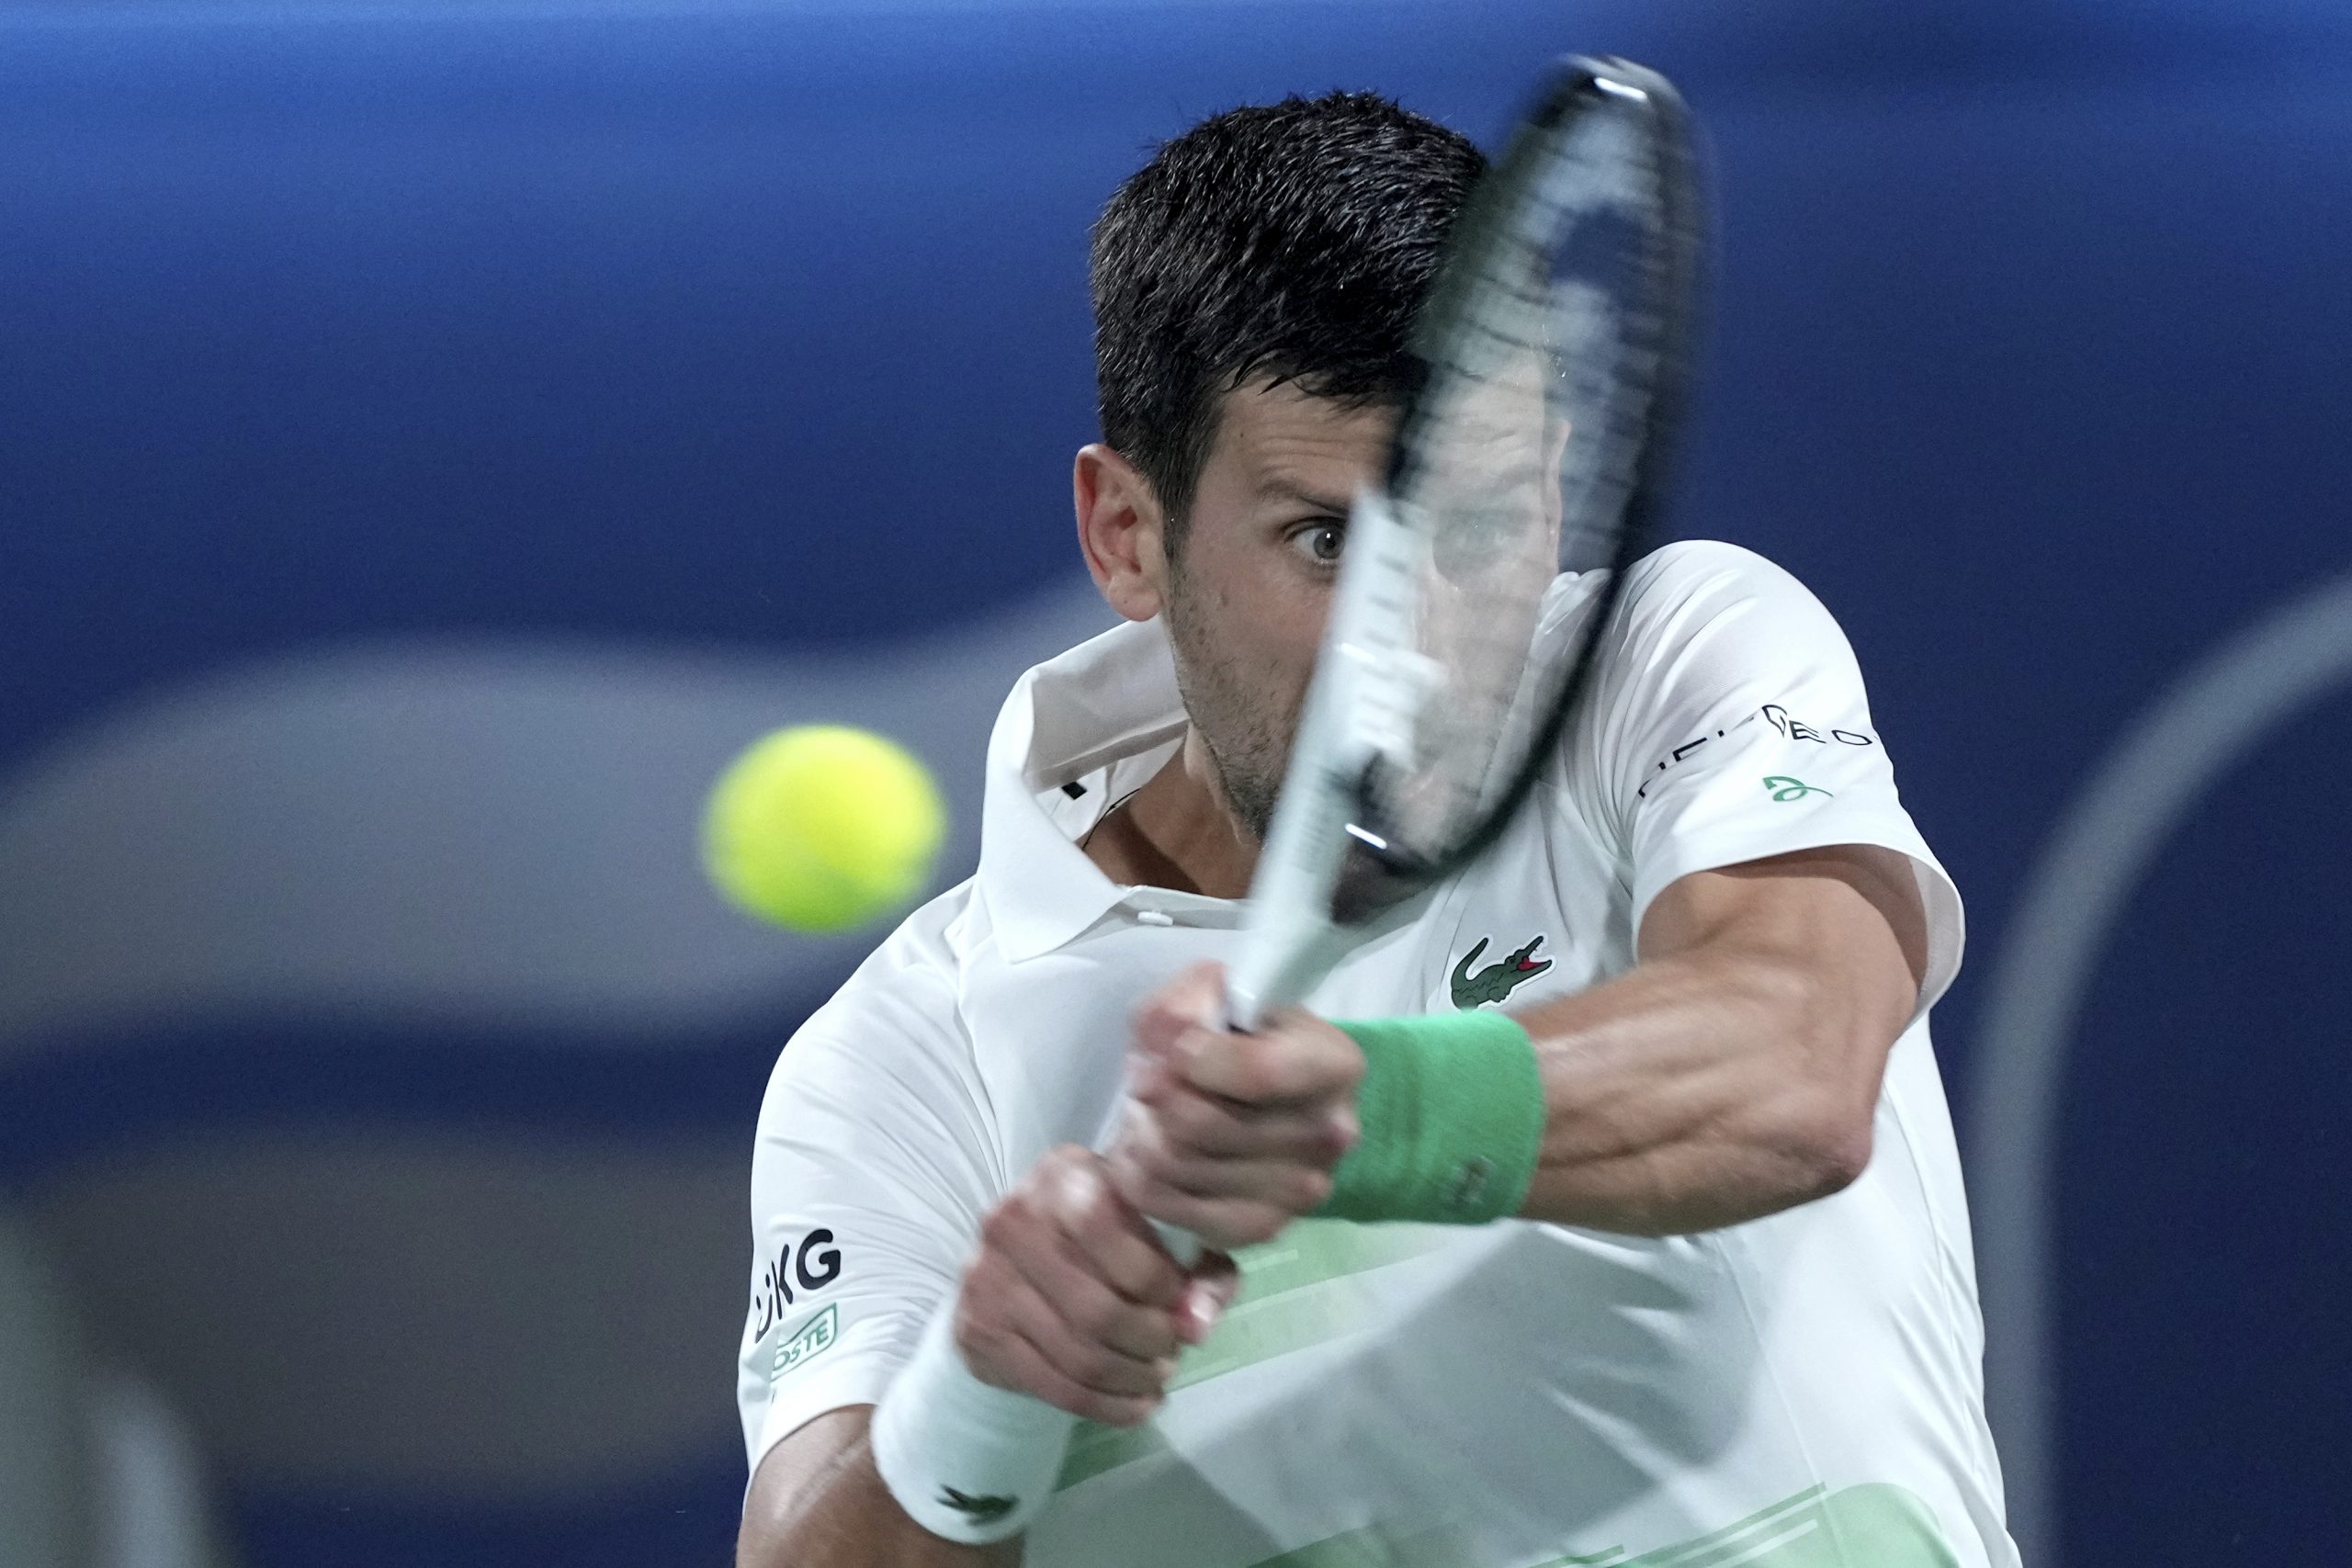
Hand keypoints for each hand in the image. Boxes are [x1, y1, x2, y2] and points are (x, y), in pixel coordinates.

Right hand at [955, 1144, 1237, 1426]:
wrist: (1020, 1263)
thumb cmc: (1108, 1238)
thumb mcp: (1159, 1230)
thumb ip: (1197, 1267)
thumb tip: (1197, 1324)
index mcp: (1063, 1176)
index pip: (1102, 1229)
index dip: (1154, 1277)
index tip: (1179, 1300)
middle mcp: (1013, 1221)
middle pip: (1096, 1308)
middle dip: (1151, 1340)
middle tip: (1173, 1350)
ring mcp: (987, 1279)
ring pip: (1078, 1355)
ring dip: (1132, 1378)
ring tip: (1158, 1375)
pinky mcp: (979, 1332)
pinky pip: (1054, 1386)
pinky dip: (1107, 1405)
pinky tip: (1137, 1404)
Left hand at [1108, 962, 1362, 1251]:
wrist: (1258, 1096)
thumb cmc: (1237, 1036)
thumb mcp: (1212, 994)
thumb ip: (1184, 1005)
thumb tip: (1164, 1042)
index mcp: (1335, 1065)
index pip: (1258, 1072)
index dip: (1195, 1058)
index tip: (1174, 1048)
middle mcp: (1330, 1133)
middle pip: (1202, 1123)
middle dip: (1152, 1095)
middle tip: (1145, 1079)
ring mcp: (1301, 1191)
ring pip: (1177, 1163)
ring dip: (1140, 1131)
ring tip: (1145, 1112)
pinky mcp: (1262, 1228)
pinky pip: (1170, 1206)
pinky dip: (1138, 1177)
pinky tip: (1144, 1151)